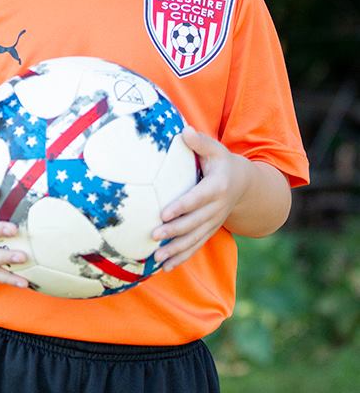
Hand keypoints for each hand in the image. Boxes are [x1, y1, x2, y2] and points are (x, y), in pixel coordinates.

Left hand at [152, 126, 248, 270]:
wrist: (244, 184)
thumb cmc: (222, 162)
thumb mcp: (215, 149)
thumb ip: (200, 142)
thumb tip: (184, 131)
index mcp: (217, 187)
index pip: (197, 199)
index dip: (181, 207)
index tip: (163, 213)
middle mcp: (217, 208)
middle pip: (194, 223)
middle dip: (174, 231)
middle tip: (154, 235)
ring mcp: (214, 222)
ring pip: (195, 239)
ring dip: (176, 250)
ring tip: (157, 258)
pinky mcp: (210, 231)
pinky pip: (196, 246)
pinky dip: (182, 257)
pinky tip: (165, 267)